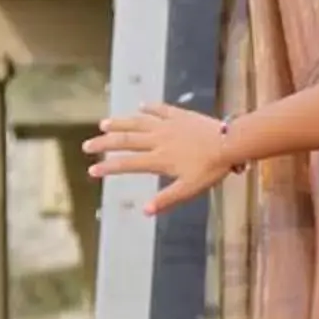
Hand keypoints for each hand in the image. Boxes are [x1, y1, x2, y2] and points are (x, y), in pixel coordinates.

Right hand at [85, 103, 231, 213]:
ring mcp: (168, 125)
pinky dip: (148, 108)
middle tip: (87, 146)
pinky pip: (160, 109)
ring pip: (138, 122)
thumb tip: (145, 211)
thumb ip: (167, 199)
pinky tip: (140, 106)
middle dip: (104, 144)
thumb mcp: (190, 189)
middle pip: (125, 140)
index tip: (92, 171)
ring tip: (104, 124)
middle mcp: (159, 140)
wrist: (230, 142)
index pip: (127, 164)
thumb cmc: (212, 169)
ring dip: (120, 123)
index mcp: (159, 159)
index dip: (108, 168)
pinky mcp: (180, 115)